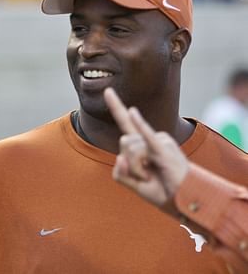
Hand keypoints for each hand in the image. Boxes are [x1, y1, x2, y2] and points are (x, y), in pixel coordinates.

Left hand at [104, 87, 189, 206]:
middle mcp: (150, 138)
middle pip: (123, 143)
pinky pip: (147, 136)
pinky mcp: (164, 150)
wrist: (184, 201)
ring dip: (136, 169)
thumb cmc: (161, 190)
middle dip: (129, 165)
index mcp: (142, 144)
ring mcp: (158, 142)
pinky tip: (133, 111)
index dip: (116, 106)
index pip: (125, 122)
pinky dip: (140, 124)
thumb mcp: (134, 185)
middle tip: (145, 177)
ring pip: (131, 149)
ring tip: (151, 176)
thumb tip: (120, 158)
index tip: (107, 90)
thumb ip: (120, 173)